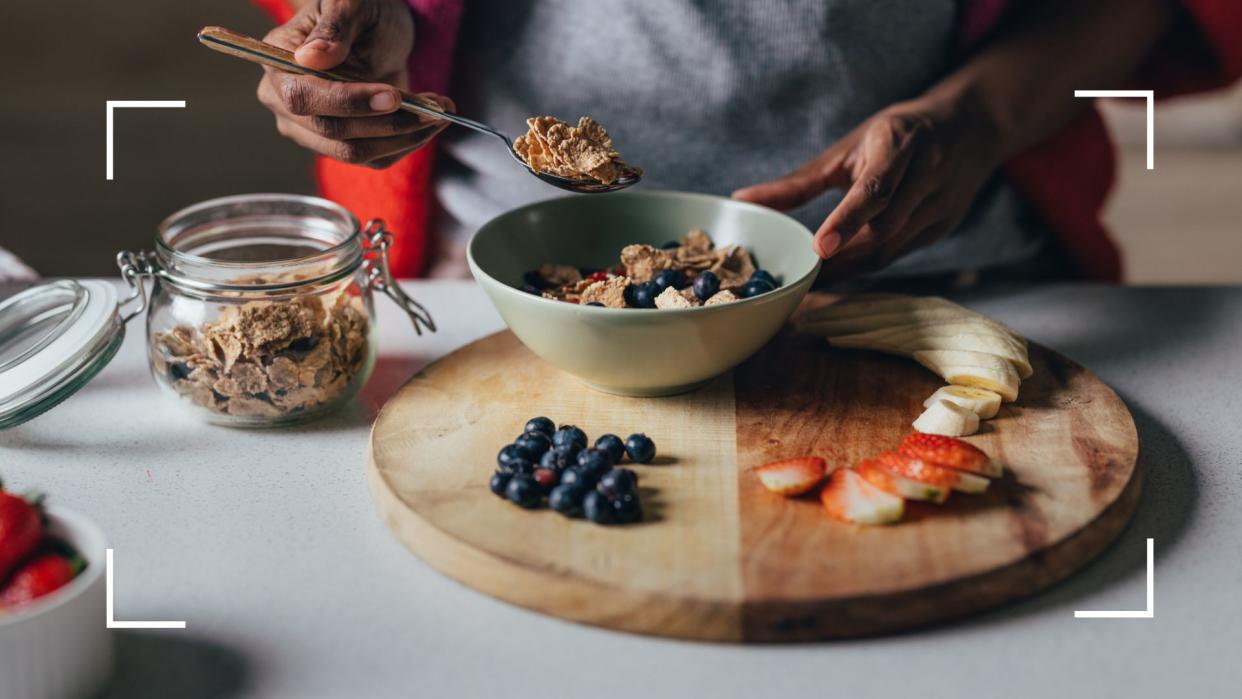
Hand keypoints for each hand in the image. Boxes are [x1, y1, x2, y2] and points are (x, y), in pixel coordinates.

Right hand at [256, 0, 452, 168]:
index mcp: (278, 63)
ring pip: (357, 152)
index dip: (349, 102)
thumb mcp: (350, 3)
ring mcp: (312, 129)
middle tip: (432, 109)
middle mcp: (287, 103)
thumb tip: (311, 58)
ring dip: (404, 137)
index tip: (392, 96)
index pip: (304, 97)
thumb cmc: (359, 10)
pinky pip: (374, 158)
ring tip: (437, 113)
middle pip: (333, 132)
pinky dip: (408, 144)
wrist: (374, 30)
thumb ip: (334, 28)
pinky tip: (429, 123)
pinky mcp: (341, 144)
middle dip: (388, 123)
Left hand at [733, 92, 1002, 278]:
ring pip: (891, 247)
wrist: (972, 125)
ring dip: (850, 266)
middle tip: (799, 276)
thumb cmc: (897, 133)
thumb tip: (743, 199)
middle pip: (883, 227)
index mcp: (901, 144)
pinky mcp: (944, 226)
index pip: (875, 189)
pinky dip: (867, 265)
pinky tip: (840, 273)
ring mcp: (941, 203)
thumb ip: (798, 181)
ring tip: (812, 280)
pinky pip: (899, 254)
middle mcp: (928, 173)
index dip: (847, 220)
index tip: (819, 248)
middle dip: (841, 255)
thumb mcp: (849, 146)